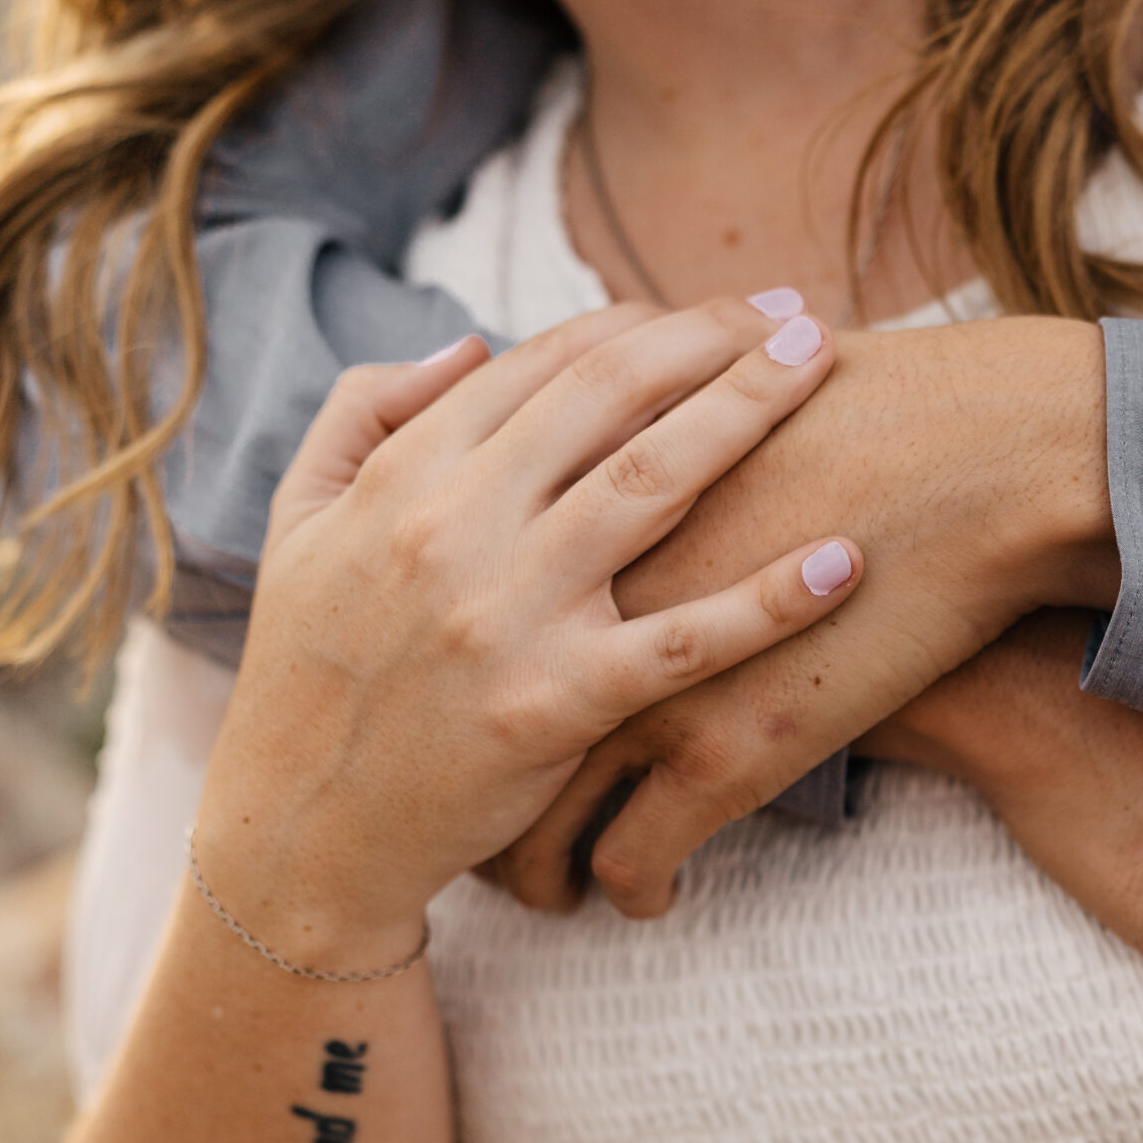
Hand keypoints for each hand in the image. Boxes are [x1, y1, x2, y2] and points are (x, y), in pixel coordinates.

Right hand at [194, 298, 860, 963]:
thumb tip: (472, 344)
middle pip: (616, 396)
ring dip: (752, 411)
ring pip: (656, 483)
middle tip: (802, 314)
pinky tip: (845, 560)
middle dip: (718, 339)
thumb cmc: (308, 674)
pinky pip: (687, 640)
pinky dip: (771, 599)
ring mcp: (512, 611)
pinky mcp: (559, 702)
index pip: (547, 362)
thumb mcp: (298, 521)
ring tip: (829, 367)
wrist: (298, 832)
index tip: (719, 311)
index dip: (645, 323)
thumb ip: (365, 414)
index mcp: (408, 473)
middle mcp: (459, 524)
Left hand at [491, 316, 1116, 912]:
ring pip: (538, 827)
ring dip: (535, 868)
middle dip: (473, 792)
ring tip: (549, 884)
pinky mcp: (719, 762)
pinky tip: (653, 897)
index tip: (467, 704)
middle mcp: (575, 612)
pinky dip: (634, 893)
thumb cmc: (868, 413)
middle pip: (474, 731)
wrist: (972, 465)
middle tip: (481, 814)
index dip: (450, 668)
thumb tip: (643, 398)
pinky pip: (632, 865)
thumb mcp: (722, 392)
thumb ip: (658, 411)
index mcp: (563, 520)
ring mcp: (639, 694)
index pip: (457, 612)